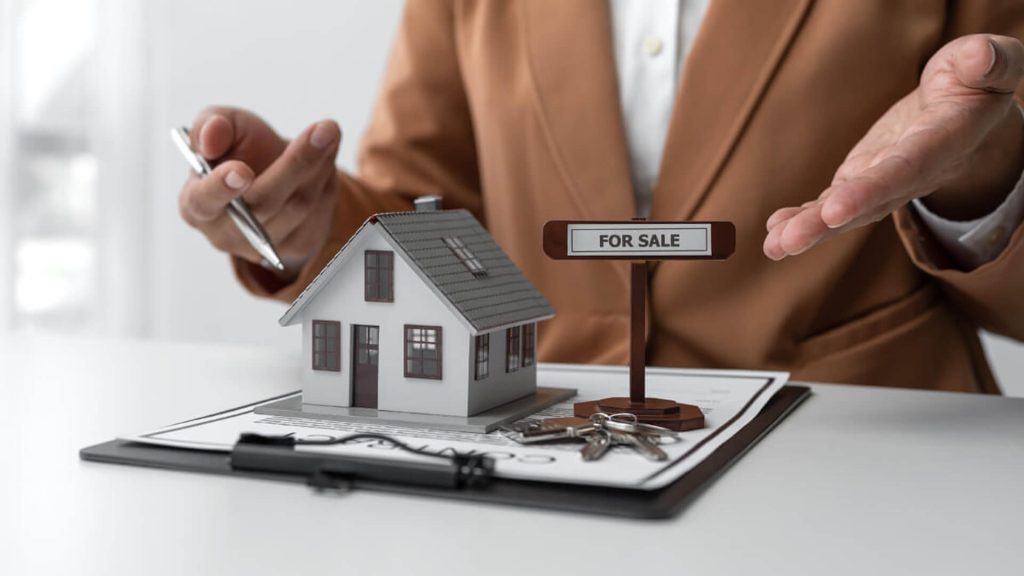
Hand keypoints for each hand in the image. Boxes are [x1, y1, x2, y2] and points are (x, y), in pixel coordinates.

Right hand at [178, 107, 341, 279]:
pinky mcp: (298, 244)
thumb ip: (210, 126)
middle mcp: (228, 232)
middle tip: (321, 131)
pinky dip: (327, 178)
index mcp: (197, 204)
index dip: (220, 187)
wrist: (274, 169)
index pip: (204, 201)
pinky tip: (327, 154)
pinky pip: (318, 213)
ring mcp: (264, 244)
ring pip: (297, 207)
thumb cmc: (240, 151)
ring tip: (327, 131)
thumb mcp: (222, 126)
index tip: (241, 170)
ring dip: (318, 165)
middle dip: (295, 163)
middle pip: (264, 204)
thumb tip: (209, 138)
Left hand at [764, 34, 1023, 260]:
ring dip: (808, 229)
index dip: (870, 190)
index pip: (903, 170)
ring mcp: (883, 183)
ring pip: (845, 210)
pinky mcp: (862, 180)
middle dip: (826, 223)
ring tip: (774, 245)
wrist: (966, 111)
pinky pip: (831, 204)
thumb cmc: (975, 81)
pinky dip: (803, 217)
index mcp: (942, 142)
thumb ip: (987, 63)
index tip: (835, 210)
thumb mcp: (990, 65)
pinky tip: (774, 231)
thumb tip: (979, 58)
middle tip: (788, 242)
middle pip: (867, 202)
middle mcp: (910, 173)